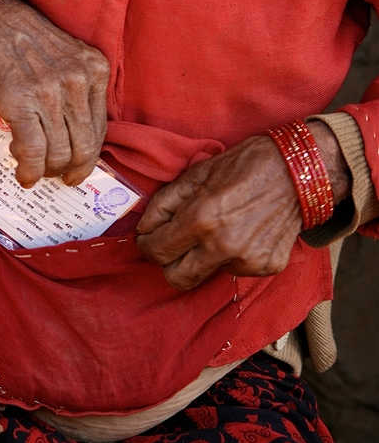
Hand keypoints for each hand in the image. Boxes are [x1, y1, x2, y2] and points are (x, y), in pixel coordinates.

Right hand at [0, 0, 108, 187]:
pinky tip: (24, 175)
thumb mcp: (67, 57)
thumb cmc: (25, 41)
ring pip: (59, 153)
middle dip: (72, 169)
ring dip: (47, 170)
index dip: (88, 156)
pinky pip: (34, 151)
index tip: (78, 167)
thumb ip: (78, 91)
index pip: (99, 128)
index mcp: (95, 69)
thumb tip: (75, 139)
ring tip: (35, 169)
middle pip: (84, 146)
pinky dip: (30, 170)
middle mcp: (78, 81)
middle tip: (59, 177)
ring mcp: (50, 93)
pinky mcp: (21, 103)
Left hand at [136, 123, 350, 290]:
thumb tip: (145, 227)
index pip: (157, 251)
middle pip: (177, 278)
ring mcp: (247, 260)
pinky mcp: (266, 267)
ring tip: (219, 228)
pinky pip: (236, 270)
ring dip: (204, 257)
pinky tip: (243, 232)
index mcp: (201, 218)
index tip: (149, 239)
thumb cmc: (244, 164)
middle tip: (173, 244)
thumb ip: (165, 202)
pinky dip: (233, 256)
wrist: (297, 170)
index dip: (147, 245)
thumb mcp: (197, 173)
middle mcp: (223, 246)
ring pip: (207, 274)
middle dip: (169, 263)